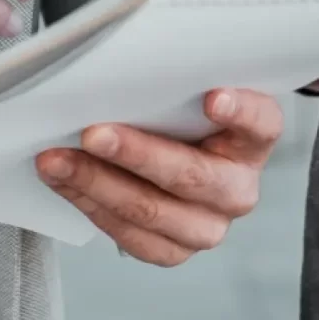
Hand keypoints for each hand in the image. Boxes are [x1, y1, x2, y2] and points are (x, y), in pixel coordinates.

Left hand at [36, 89, 283, 265]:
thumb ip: (175, 83)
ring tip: (57, 160)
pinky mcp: (175, 251)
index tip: (212, 98)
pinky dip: (90, 205)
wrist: (177, 157)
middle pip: (193, 176)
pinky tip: (64, 181)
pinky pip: (130, 237)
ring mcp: (208, 226)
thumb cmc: (181, 116)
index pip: (261, 123)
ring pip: (152, 212)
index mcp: (254, 141)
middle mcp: (239, 189)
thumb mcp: (188, 92)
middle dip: (136, 153)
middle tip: (92, 133)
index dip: (240, 111)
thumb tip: (123, 68)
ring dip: (96, 183)